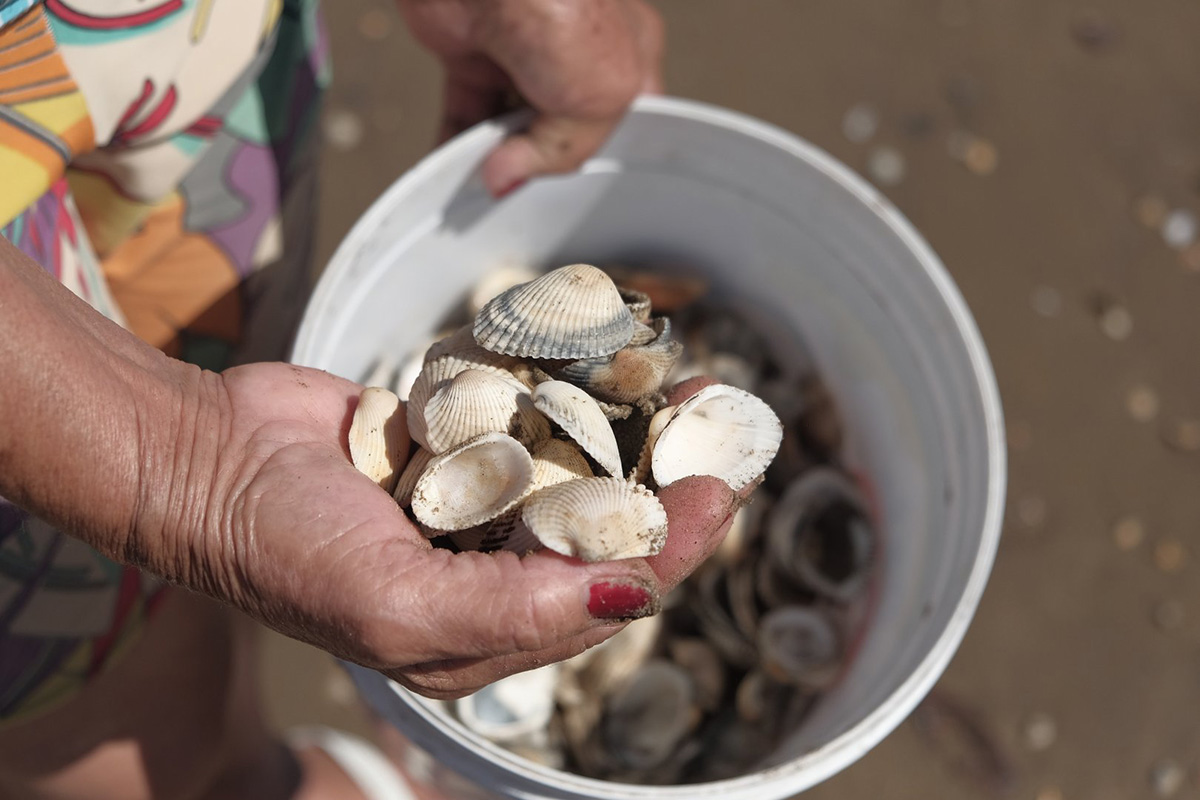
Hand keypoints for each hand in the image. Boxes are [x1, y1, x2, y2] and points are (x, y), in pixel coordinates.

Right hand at [152, 364, 736, 698]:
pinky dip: (570, 394)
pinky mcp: (459, 440)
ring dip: (635, 430)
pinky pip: (530, 417)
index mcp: (491, 631)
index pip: (609, 592)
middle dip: (672, 482)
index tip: (718, 487)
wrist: (206, 460)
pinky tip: (611, 366)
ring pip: (580, 467)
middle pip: (611, 528)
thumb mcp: (399, 608)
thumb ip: (518, 613)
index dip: (674, 545)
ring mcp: (477, 499)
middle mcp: (494, 569)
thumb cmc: (286, 550)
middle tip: (724, 425)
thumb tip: (635, 598)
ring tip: (687, 387)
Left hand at [397, 0, 664, 195]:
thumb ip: (564, 153)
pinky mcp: (471, 55)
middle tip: (528, 184)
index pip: (619, 128)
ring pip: (509, 130)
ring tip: (487, 181)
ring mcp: (521, 56)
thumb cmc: (561, 1)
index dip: (599, 160)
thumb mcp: (600, 100)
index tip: (575, 191)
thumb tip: (511, 177)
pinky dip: (454, 147)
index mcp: (627, 58)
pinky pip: (463, 116)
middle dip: (541, 164)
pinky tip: (455, 172)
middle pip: (560, 134)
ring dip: (494, 160)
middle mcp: (575, 56)